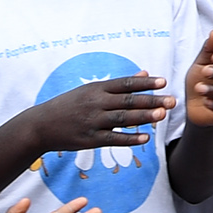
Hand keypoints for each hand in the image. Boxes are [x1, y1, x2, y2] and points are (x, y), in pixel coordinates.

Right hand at [31, 74, 172, 155]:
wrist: (40, 126)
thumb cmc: (69, 105)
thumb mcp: (90, 90)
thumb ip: (119, 84)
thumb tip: (145, 73)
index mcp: (96, 89)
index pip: (125, 84)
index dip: (145, 83)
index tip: (164, 82)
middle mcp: (95, 103)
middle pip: (128, 101)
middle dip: (151, 100)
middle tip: (172, 100)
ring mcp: (92, 122)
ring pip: (122, 119)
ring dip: (143, 117)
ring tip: (162, 115)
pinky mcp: (90, 139)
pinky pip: (113, 139)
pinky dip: (129, 139)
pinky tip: (145, 139)